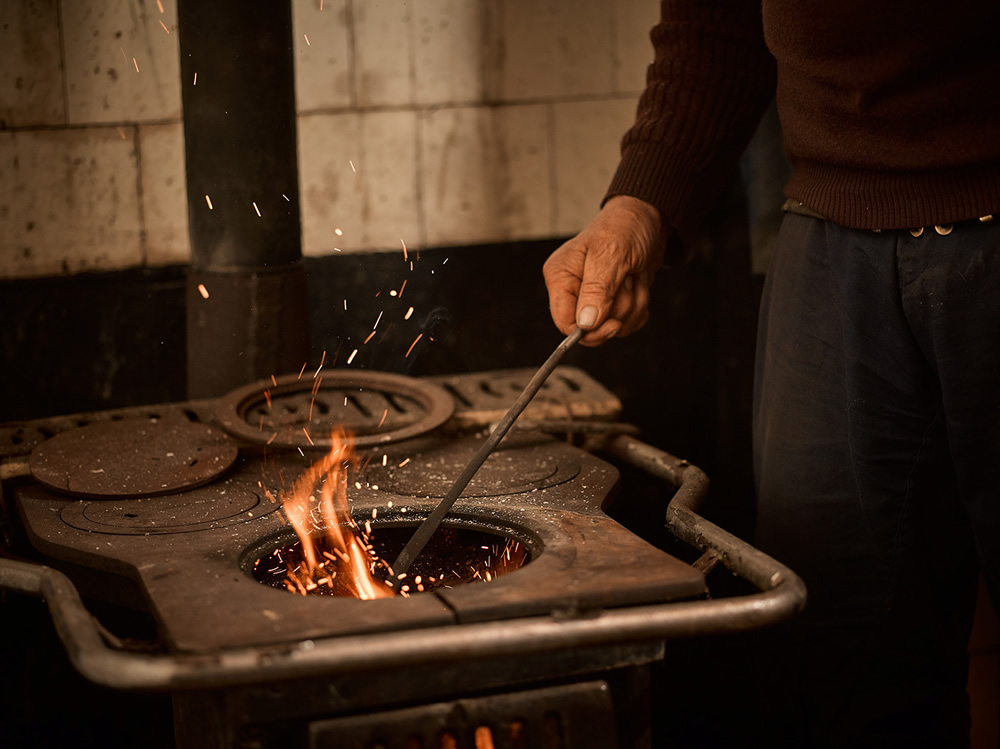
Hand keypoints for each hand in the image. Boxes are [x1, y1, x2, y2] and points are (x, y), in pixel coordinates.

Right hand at [543, 196, 665, 346]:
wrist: (649, 220)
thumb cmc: (625, 227)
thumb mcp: (611, 255)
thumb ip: (596, 290)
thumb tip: (584, 323)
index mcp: (560, 276)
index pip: (564, 322)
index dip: (590, 330)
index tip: (614, 323)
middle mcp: (572, 289)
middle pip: (592, 328)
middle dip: (618, 311)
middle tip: (626, 281)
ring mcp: (592, 297)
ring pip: (612, 327)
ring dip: (632, 305)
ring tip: (633, 277)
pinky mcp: (611, 302)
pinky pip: (626, 323)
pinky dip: (639, 307)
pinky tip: (637, 284)